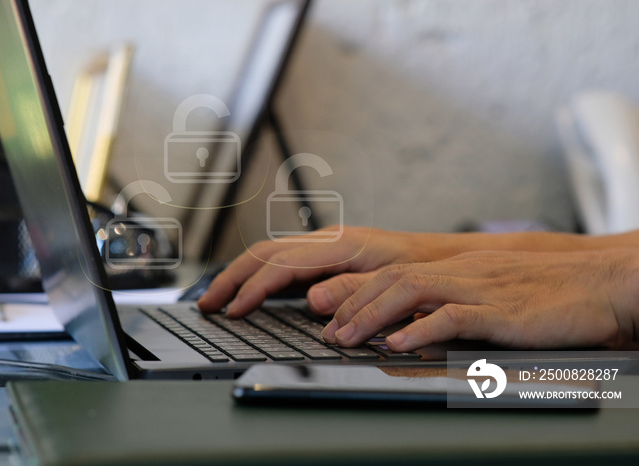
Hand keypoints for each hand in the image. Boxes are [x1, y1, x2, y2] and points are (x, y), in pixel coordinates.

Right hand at [198, 226, 459, 316]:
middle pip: (265, 253)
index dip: (252, 288)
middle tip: (206, 303)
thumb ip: (354, 291)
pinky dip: (259, 276)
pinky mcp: (329, 255)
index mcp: (341, 246)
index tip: (232, 311)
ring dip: (240, 275)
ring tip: (217, 297)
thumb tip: (313, 301)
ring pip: (270, 254)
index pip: (281, 265)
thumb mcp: (395, 283)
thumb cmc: (425, 271)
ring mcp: (327, 245)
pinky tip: (251, 291)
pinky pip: (284, 261)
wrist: (445, 258)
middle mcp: (329, 240)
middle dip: (231, 278)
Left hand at [320, 249, 638, 351]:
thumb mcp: (494, 290)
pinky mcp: (503, 311)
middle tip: (328, 331)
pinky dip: (420, 329)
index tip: (333, 316)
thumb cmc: (553, 292)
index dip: (357, 293)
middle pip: (391, 278)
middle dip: (352, 305)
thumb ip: (458, 302)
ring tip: (348, 337)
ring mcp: (481, 288)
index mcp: (458, 266)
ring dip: (373, 315)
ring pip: (411, 291)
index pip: (393, 272)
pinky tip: (399, 344)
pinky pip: (453, 316)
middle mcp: (462, 271)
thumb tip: (419, 324)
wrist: (605, 283)